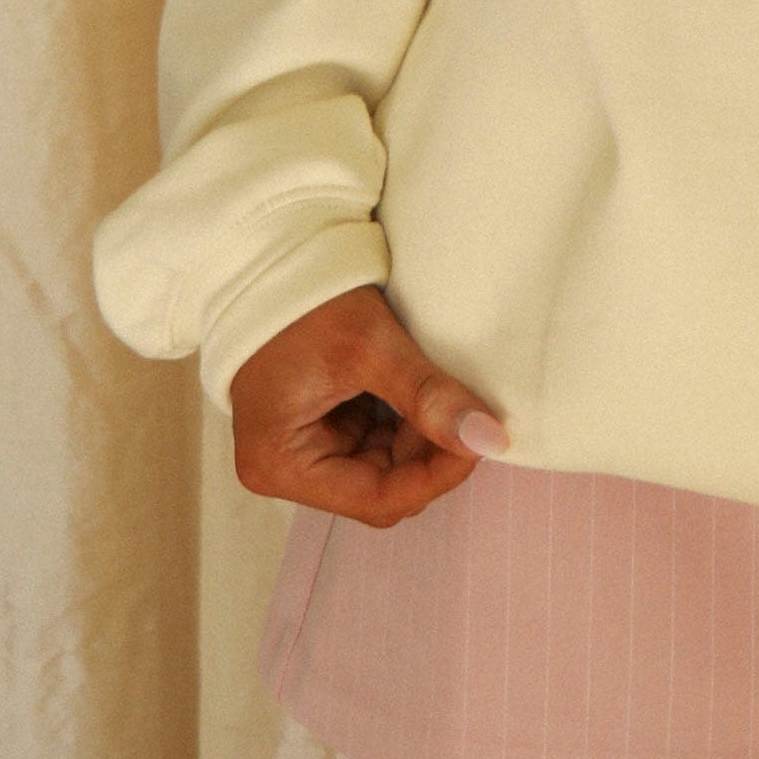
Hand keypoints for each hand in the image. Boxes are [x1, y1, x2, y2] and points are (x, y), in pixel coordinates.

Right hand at [228, 282, 510, 527]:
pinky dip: (407, 422)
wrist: (271, 259)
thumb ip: (428, 396)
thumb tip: (487, 439)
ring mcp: (303, 449)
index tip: (481, 443)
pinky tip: (424, 392)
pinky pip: (376, 441)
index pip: (376, 499)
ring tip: (446, 396)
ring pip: (384, 467)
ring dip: (421, 438)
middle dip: (429, 456)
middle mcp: (286, 468)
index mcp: (282, 463)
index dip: (435, 476)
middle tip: (470, 415)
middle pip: (381, 487)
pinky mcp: (319, 427)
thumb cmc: (305, 301)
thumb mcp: (369, 345)